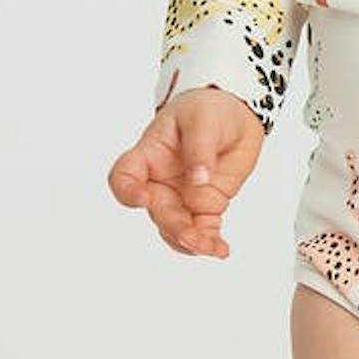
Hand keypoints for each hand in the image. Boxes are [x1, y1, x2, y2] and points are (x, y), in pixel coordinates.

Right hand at [106, 86, 263, 257]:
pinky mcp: (205, 206)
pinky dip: (210, 243)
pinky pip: (202, 230)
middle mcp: (160, 181)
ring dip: (190, 242)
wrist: (235, 115)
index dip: (126, 191)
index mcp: (149, 155)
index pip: (124, 177)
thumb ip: (199, 149)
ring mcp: (182, 196)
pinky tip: (220, 249)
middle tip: (192, 236)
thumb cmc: (208, 109)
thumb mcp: (203, 119)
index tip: (143, 199)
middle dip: (174, 226)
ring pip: (176, 228)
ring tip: (209, 247)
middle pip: (157, 211)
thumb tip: (199, 180)